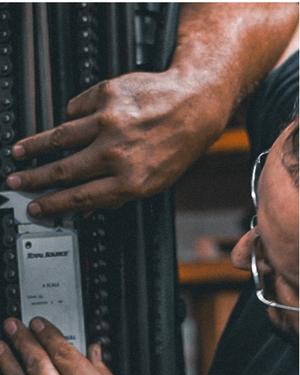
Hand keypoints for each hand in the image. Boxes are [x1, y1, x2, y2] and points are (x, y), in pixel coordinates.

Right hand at [7, 69, 219, 216]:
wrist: (195, 103)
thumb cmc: (178, 145)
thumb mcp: (154, 182)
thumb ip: (118, 195)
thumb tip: (87, 207)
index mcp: (130, 181)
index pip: (80, 198)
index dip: (53, 205)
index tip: (37, 207)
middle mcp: (117, 153)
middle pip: (64, 169)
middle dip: (35, 178)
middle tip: (17, 181)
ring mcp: (110, 122)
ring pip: (60, 136)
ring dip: (35, 146)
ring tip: (20, 151)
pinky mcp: (107, 96)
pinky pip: (76, 108)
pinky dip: (73, 116)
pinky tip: (75, 121)